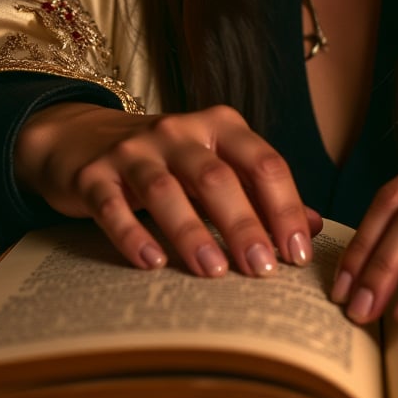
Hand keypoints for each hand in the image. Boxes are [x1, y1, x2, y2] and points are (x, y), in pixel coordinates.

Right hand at [15, 102, 321, 276]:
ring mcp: (134, 150)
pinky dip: (132, 234)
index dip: (285, 208)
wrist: (83, 138)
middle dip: (244, 225)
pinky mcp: (94, 175)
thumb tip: (315, 228)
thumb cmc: (168, 161)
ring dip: (192, 232)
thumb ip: (262, 195)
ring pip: (166, 189)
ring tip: (213, 271)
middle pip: (218, 178)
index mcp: (221, 126)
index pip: (264, 163)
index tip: (297, 254)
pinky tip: (151, 263)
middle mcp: (180, 131)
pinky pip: (112, 205)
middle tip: (262, 270)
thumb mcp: (217, 166)